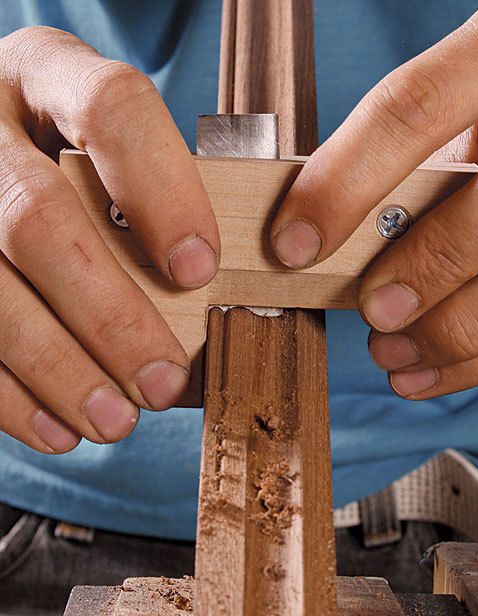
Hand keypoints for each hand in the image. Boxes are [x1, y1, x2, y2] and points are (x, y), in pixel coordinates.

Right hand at [0, 27, 219, 451]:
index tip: (199, 270)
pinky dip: (9, 395)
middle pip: (38, 217)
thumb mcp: (111, 153)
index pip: (113, 110)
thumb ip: (149, 206)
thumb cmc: (74, 164)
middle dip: (109, 314)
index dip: (163, 192)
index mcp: (50, 77)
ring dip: (57, 368)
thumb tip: (211, 309)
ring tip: (115, 420)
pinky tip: (57, 428)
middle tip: (161, 381)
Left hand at [272, 0, 477, 398]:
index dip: (349, 179)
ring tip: (394, 354)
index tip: (294, 242)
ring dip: (465, 329)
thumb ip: (411, 147)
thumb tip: (326, 235)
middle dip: (434, 265)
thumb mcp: (466, 85)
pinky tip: (433, 371)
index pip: (423, 104)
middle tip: (372, 311)